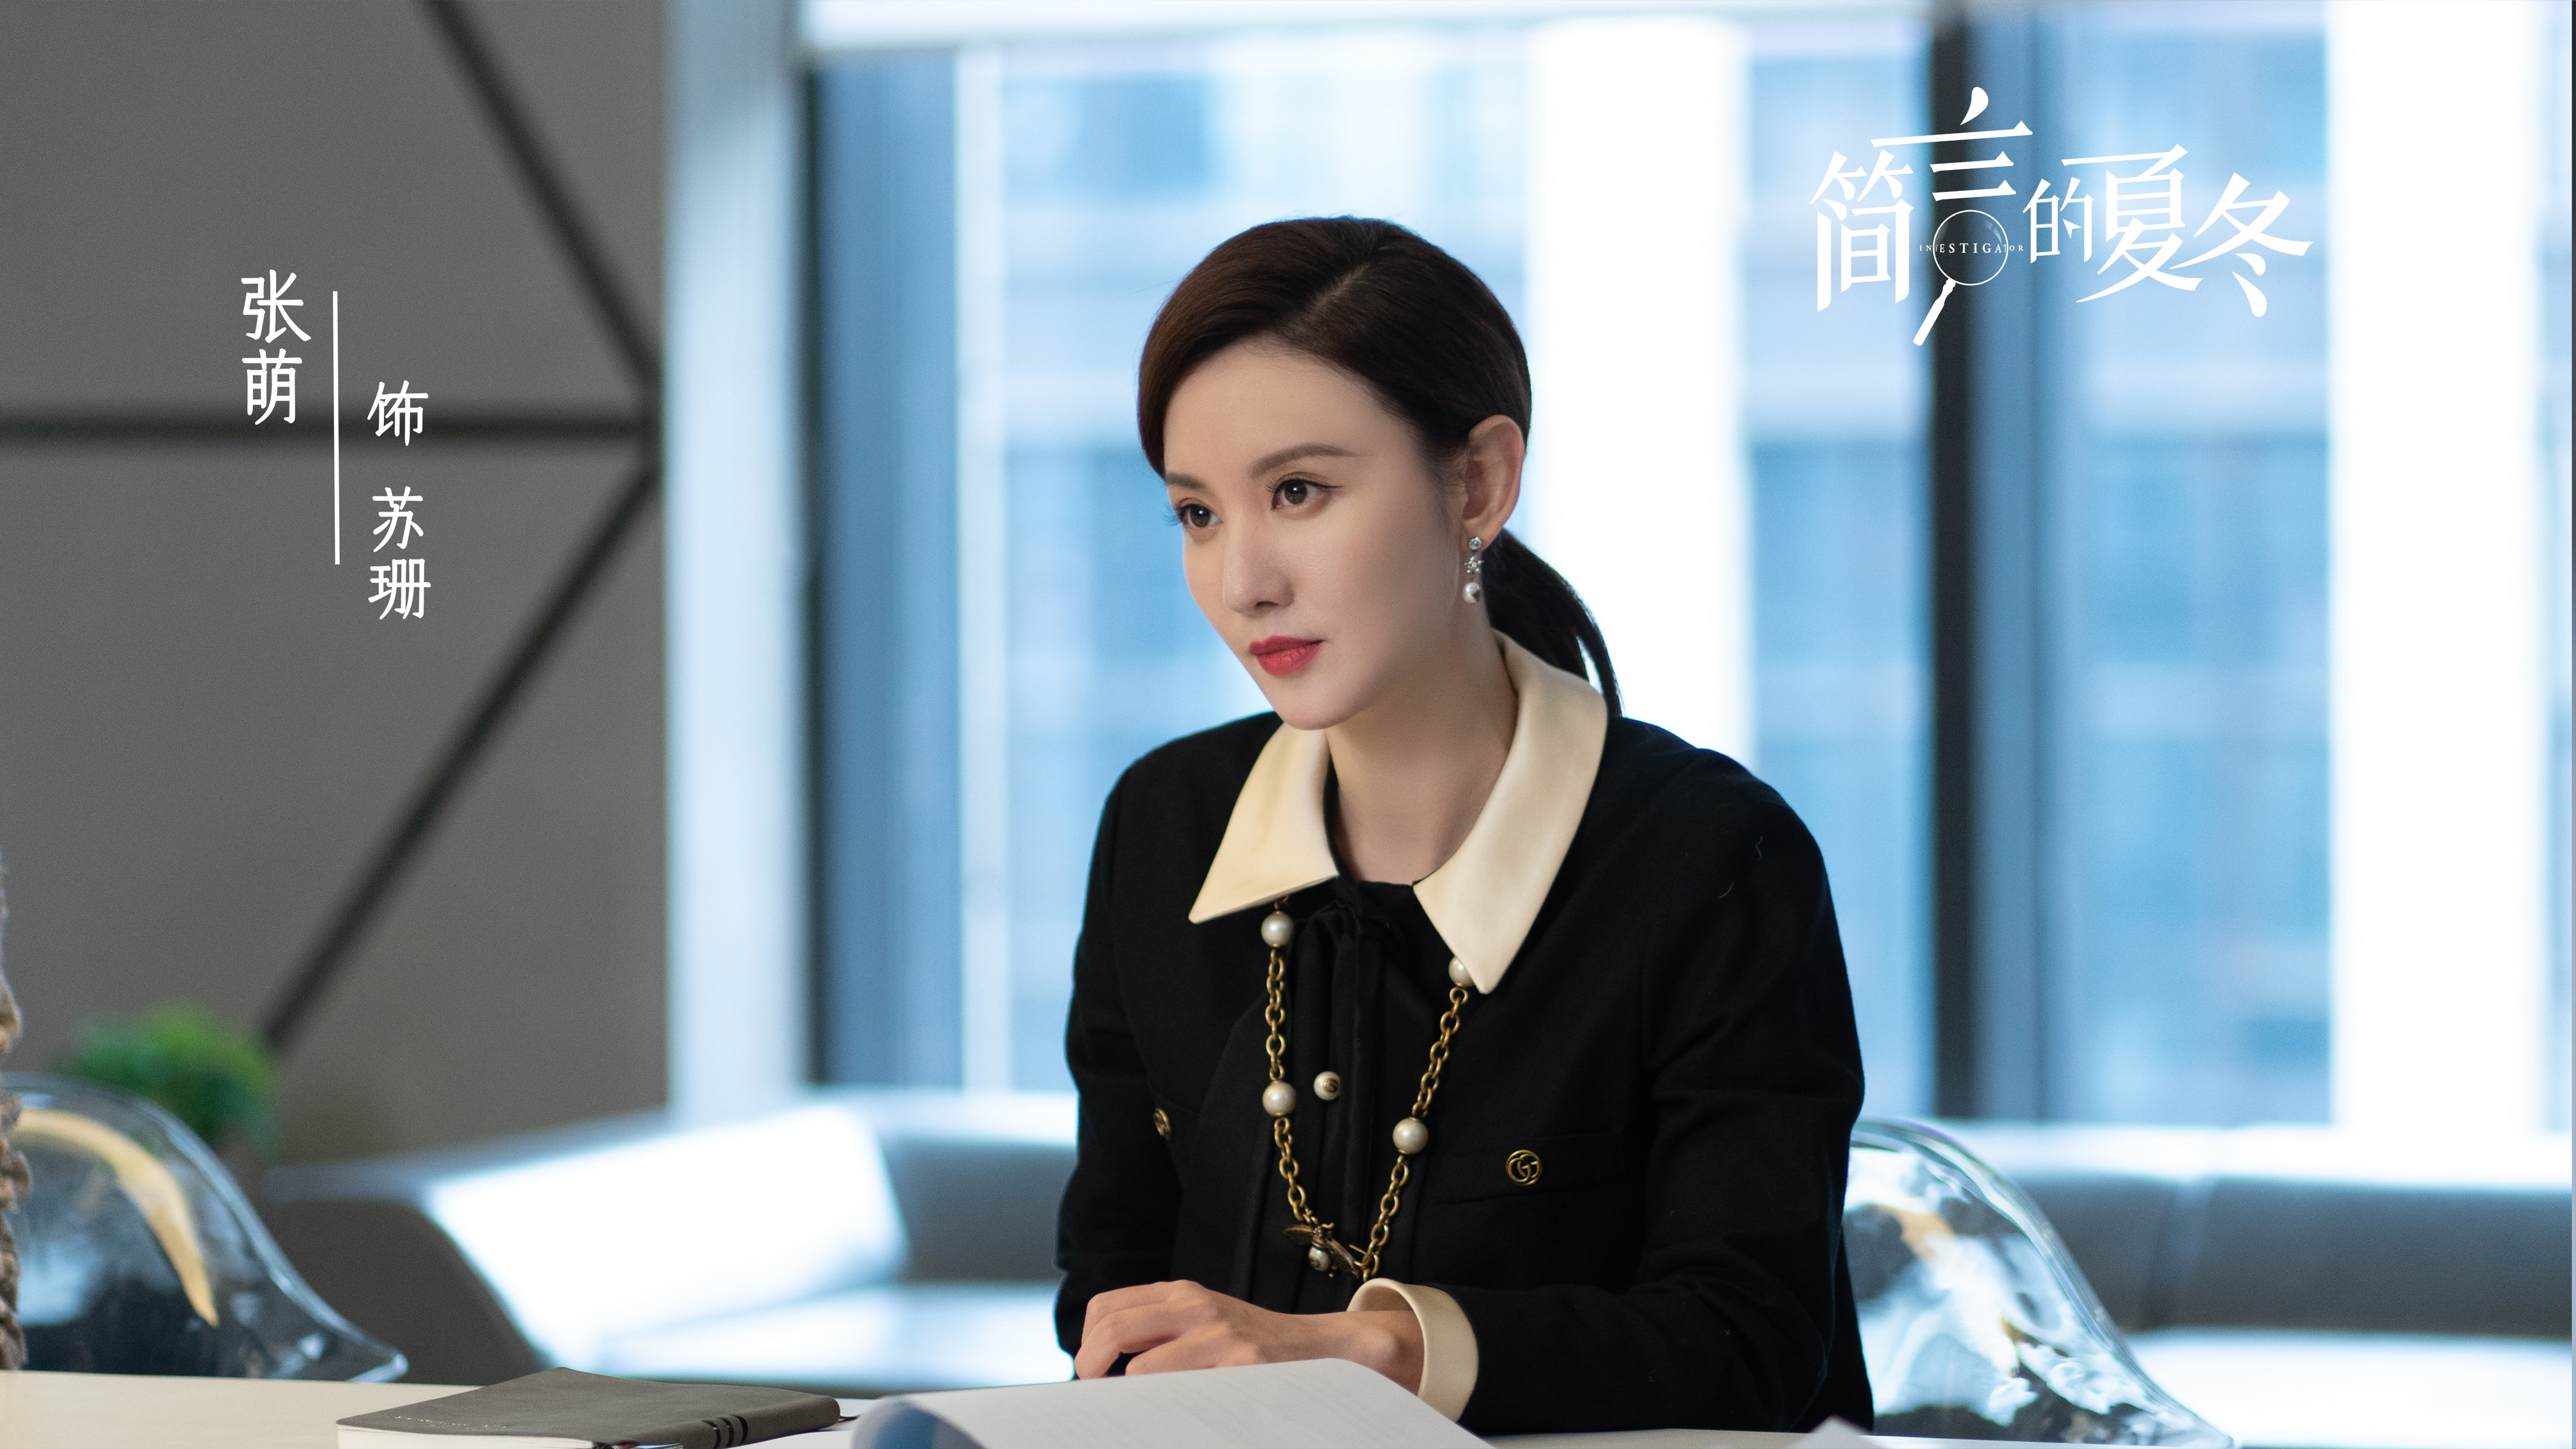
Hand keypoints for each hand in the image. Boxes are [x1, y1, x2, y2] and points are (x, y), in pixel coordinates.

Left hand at [1073, 1280, 1422, 1390]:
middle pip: (1112, 1330)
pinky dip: (1165, 1409)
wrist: (1321, 1348)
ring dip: (1129, 1396)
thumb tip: (1099, 1363)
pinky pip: (1182, 1394)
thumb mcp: (1205, 1321)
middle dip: (1090, 1367)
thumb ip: (1159, 1331)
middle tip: (1096, 1393)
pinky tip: (1173, 1416)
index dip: (1085, 1343)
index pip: (1106, 1308)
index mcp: (1181, 1293)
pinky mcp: (1241, 1366)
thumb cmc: (1253, 1345)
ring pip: (1141, 1369)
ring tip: (1136, 1410)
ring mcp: (1219, 1335)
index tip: (1091, 1374)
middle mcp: (1196, 1305)